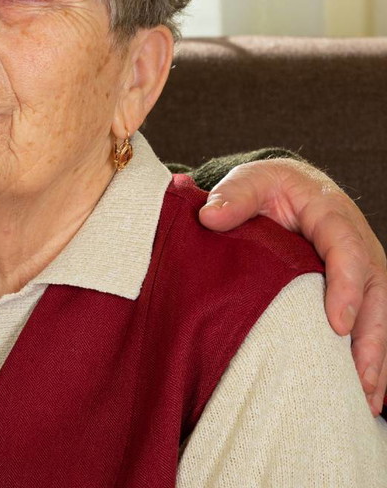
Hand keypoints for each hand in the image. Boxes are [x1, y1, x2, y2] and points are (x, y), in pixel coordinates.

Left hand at [198, 158, 386, 414]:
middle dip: (371, 337)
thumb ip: (232, 196)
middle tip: (360, 378)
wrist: (286, 186)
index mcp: (333, 215)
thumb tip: (210, 216)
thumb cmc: (267, 186)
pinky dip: (372, 357)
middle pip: (376, 291)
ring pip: (380, 313)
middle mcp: (358, 243)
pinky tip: (365, 392)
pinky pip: (371, 322)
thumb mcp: (249, 180)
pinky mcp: (358, 288)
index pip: (348, 250)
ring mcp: (364, 268)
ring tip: (367, 399)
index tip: (336, 323)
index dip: (346, 287)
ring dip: (376, 356)